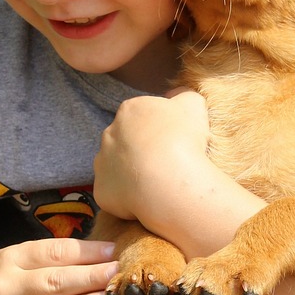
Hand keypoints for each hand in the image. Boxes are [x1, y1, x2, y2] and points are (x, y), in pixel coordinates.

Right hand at [0, 237, 118, 294]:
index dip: (86, 252)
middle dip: (92, 278)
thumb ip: (46, 259)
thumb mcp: (10, 264)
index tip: (114, 252)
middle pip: (56, 281)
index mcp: (9, 260)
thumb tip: (97, 253)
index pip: (53, 252)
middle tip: (121, 276)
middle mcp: (4, 286)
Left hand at [93, 90, 211, 224]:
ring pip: (115, 167)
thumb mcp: (193, 105)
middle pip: (124, 141)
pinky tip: (146, 200)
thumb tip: (176, 94)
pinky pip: (113, 194)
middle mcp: (108, 134)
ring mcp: (101, 163)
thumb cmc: (182, 139)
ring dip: (130, 173)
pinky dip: (126, 197)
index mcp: (129, 111)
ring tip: (155, 184)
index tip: (172, 142)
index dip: (156, 130)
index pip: (140, 117)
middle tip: (164, 164)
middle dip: (140, 150)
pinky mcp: (101, 190)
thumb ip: (184, 94)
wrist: (168, 181)